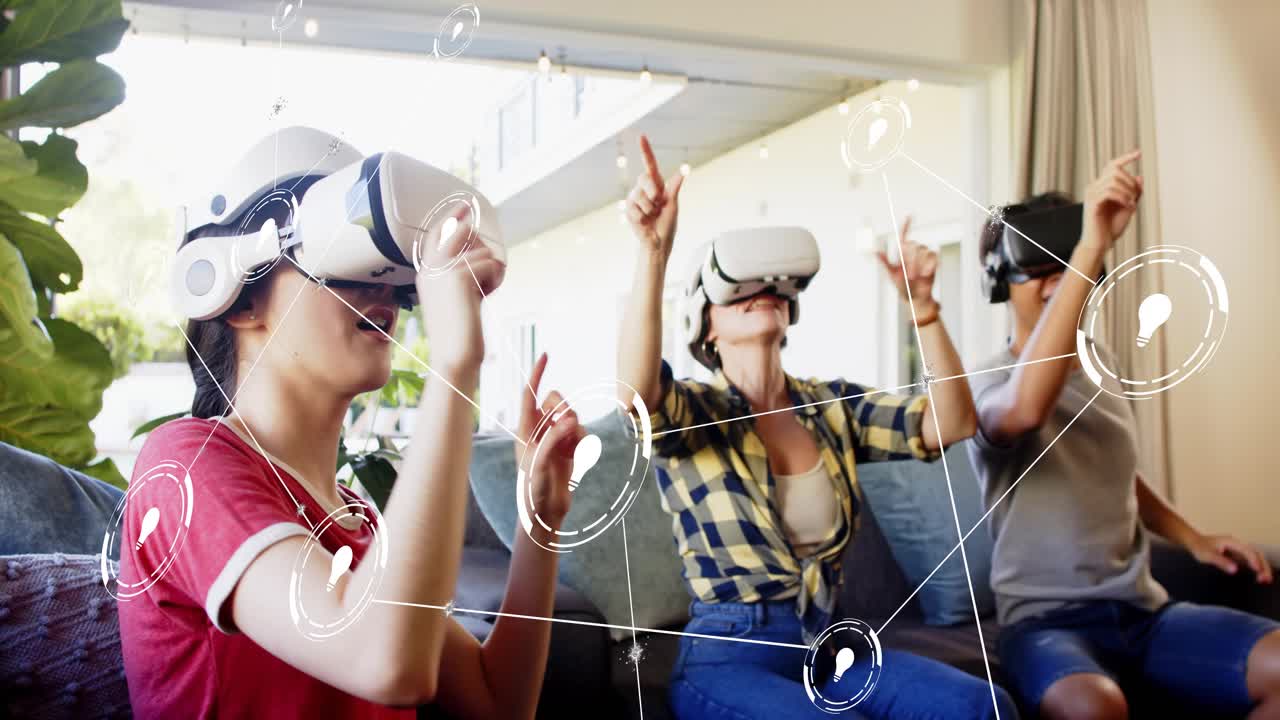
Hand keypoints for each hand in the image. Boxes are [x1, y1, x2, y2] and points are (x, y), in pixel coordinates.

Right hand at [415, 206, 505, 372]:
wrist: (454, 355)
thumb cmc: (460, 331)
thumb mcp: (457, 295)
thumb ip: (462, 272)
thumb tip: (479, 249)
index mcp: (426, 271)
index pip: (438, 233)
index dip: (454, 219)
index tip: (465, 207)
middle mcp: (431, 266)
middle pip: (464, 233)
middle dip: (483, 250)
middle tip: (486, 277)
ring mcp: (443, 269)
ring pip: (482, 250)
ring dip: (493, 270)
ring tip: (486, 292)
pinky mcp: (460, 276)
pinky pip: (490, 263)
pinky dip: (496, 278)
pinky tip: (488, 296)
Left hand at [515, 353, 585, 526]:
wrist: (545, 513)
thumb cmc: (533, 488)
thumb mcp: (540, 461)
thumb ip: (555, 437)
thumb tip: (572, 419)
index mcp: (524, 429)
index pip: (529, 394)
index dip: (537, 374)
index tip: (545, 355)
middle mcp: (540, 429)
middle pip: (556, 400)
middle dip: (565, 408)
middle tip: (569, 425)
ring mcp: (556, 438)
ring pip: (573, 416)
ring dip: (577, 431)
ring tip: (572, 452)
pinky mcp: (570, 448)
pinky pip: (584, 433)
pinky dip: (584, 443)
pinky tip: (579, 459)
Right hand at [626, 134, 684, 259]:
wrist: (658, 243)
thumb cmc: (667, 224)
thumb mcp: (673, 205)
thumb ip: (674, 188)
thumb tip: (683, 171)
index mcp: (657, 186)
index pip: (650, 165)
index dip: (645, 151)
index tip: (641, 136)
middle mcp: (644, 189)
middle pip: (644, 178)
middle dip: (653, 191)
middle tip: (658, 204)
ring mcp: (634, 199)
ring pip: (640, 196)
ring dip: (649, 209)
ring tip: (652, 216)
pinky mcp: (628, 210)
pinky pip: (635, 209)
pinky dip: (643, 218)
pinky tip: (644, 223)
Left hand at [877, 216, 939, 317]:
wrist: (916, 297)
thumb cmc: (902, 287)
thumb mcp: (892, 274)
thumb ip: (884, 262)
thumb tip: (874, 250)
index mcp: (902, 253)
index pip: (904, 235)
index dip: (906, 225)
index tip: (910, 215)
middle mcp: (913, 252)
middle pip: (915, 245)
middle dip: (913, 261)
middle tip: (910, 276)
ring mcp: (924, 257)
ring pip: (925, 250)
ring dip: (921, 265)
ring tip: (919, 277)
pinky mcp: (933, 262)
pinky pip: (934, 256)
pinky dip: (930, 265)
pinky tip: (927, 274)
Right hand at [1081, 150, 1142, 249]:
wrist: (1099, 244)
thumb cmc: (1111, 227)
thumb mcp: (1128, 207)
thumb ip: (1134, 192)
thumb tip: (1139, 177)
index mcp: (1101, 187)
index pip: (1112, 166)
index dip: (1125, 158)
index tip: (1139, 153)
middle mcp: (1094, 188)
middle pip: (1114, 171)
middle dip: (1130, 181)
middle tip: (1135, 197)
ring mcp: (1091, 195)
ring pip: (1112, 180)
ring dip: (1127, 191)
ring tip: (1131, 204)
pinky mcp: (1092, 204)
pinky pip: (1109, 191)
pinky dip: (1122, 197)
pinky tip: (1127, 206)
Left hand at [1189, 533, 1273, 582]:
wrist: (1193, 542)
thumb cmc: (1199, 547)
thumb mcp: (1207, 555)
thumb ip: (1221, 562)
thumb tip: (1234, 570)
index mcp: (1231, 542)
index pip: (1247, 551)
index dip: (1253, 560)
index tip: (1257, 570)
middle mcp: (1237, 544)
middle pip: (1256, 553)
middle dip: (1263, 565)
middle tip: (1266, 578)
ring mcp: (1238, 549)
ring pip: (1255, 557)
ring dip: (1262, 567)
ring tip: (1265, 580)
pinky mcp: (1237, 554)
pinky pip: (1250, 560)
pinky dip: (1256, 568)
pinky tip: (1259, 577)